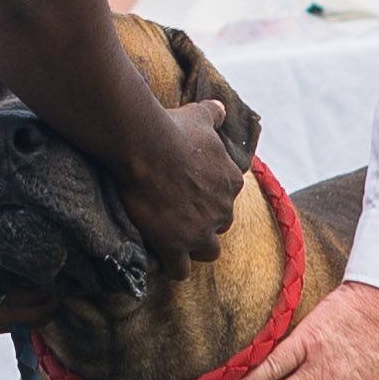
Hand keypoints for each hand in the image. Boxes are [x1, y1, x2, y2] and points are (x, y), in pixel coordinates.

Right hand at [107, 104, 242, 268]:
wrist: (147, 148)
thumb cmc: (173, 130)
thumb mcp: (199, 116)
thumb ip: (214, 113)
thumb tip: (221, 109)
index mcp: (230, 182)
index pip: (226, 198)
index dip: (208, 197)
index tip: (188, 193)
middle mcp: (223, 210)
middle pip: (220, 226)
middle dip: (204, 223)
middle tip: (178, 215)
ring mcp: (201, 231)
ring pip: (207, 252)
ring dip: (193, 249)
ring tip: (172, 240)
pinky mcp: (176, 246)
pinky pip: (180, 271)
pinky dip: (171, 267)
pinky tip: (159, 258)